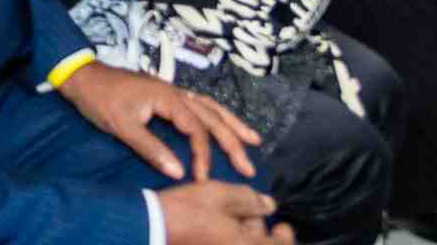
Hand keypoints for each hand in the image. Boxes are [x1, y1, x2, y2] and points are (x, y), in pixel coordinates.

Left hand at [60, 65, 258, 183]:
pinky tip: (222, 122)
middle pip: (211, 117)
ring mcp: (171, 90)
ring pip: (209, 107)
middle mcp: (175, 91)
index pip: (196, 130)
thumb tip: (180, 172)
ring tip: (253, 140)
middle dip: (232, 142)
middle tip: (249, 168)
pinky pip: (198, 104)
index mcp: (168, 97)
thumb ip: (151, 149)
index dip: (203, 156)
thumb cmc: (99, 99)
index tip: (202, 178)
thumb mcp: (122, 126)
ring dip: (231, 124)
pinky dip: (214, 114)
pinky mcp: (165, 93)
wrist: (80, 76)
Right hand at [157, 179, 292, 244]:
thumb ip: (250, 199)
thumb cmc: (190, 211)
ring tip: (228, 216)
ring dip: (243, 236)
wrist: (151, 227)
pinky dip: (229, 240)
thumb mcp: (220, 195)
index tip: (282, 225)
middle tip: (246, 211)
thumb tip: (269, 205)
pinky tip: (218, 228)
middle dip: (258, 231)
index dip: (285, 237)